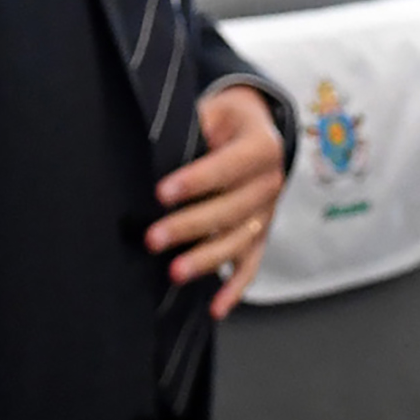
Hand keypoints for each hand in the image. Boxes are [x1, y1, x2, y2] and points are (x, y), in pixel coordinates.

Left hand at [155, 85, 285, 317]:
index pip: (229, 166)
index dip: (196, 180)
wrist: (253, 127)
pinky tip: (215, 308)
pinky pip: (250, 265)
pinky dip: (235, 289)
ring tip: (174, 272)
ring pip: (238, 241)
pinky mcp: (260, 235)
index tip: (161, 193)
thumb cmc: (222, 120)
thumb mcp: (211, 111)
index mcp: (261, 146)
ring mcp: (267, 212)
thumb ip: (190, 130)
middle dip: (190, 226)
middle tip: (153, 238)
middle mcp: (270, 182)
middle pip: (231, 210)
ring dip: (206, 259)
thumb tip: (149, 150)